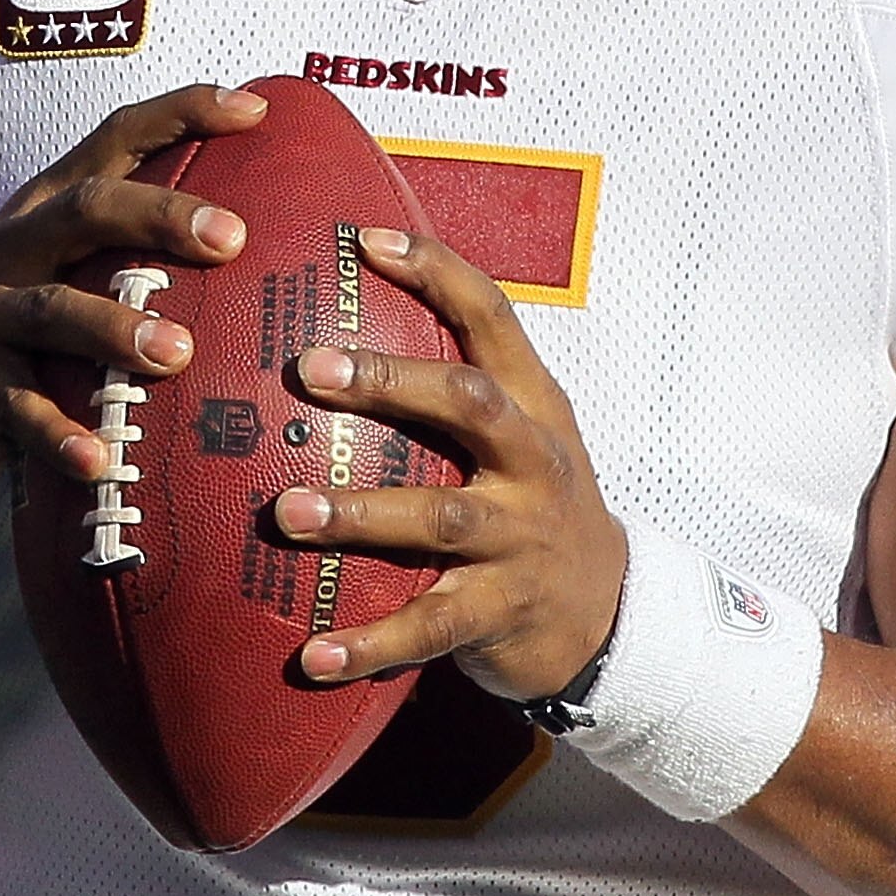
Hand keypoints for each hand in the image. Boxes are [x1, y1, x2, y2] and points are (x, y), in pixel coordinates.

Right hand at [0, 84, 264, 490]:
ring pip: (52, 311)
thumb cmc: (20, 332)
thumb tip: (268, 246)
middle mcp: (14, 249)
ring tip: (177, 353)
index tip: (254, 108)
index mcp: (48, 209)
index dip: (181, 113)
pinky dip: (60, 435)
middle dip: (160, 216)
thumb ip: (137, 253)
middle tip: (231, 238)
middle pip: (87, 210)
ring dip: (115, 330)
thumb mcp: (66, 274)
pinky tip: (101, 458)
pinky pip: (20, 412)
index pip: (115, 139)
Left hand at [272, 229, 627, 702]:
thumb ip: (455, 385)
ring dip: (359, 515)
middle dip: (390, 382)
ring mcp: (520, 537)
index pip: (491, 317)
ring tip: (287, 512)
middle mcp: (533, 460)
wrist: (608, 611)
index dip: (436, 272)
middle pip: (468, 405)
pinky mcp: (500, 611)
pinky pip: (429, 626)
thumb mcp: (523, 430)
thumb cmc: (536, 502)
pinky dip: (369, 643)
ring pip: (438, 518)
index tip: (366, 241)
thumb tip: (342, 320)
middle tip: (310, 367)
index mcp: (533, 403)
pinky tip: (311, 655)